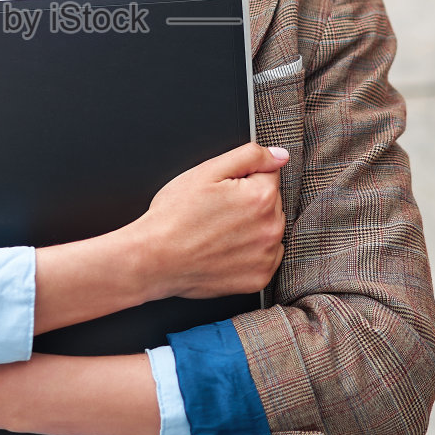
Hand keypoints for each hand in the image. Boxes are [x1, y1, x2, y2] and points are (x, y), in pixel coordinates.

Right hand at [131, 142, 287, 300]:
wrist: (155, 259)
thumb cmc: (174, 216)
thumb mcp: (206, 171)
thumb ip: (250, 156)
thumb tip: (280, 155)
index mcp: (261, 197)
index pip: (268, 175)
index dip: (242, 179)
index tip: (222, 192)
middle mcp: (271, 228)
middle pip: (271, 202)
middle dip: (249, 202)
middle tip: (216, 212)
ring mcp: (266, 256)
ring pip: (269, 229)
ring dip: (253, 227)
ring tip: (218, 232)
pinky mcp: (259, 278)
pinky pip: (266, 257)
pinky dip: (251, 253)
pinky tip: (226, 250)